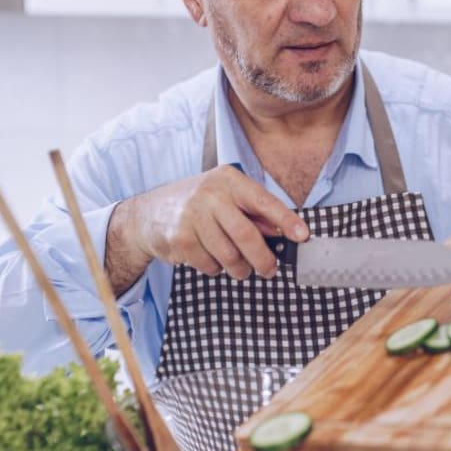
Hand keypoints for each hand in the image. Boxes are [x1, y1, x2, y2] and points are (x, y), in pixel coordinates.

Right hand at [105, 165, 308, 290]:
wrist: (148, 213)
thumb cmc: (198, 206)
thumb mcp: (225, 197)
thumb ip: (253, 213)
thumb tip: (284, 233)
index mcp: (228, 180)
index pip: (263, 201)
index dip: (286, 220)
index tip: (302, 236)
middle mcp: (210, 194)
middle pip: (246, 235)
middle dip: (263, 259)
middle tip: (269, 270)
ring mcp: (191, 216)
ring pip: (229, 256)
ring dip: (239, 269)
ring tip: (238, 267)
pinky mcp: (178, 238)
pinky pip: (210, 265)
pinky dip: (215, 269)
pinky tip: (210, 258)